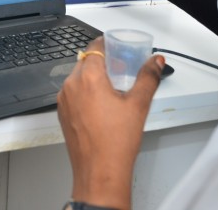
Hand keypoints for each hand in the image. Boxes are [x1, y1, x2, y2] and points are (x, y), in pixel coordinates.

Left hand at [57, 38, 164, 209]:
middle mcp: (71, 86)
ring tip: (112, 87)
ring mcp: (63, 100)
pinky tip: (100, 103)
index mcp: (88, 78)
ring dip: (92, 76)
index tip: (117, 47)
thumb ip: (148, 77)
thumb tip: (155, 62)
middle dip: (102, 61)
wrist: (99, 172)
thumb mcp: (138, 104)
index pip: (94, 47)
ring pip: (77, 77)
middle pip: (85, 61)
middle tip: (119, 67)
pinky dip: (84, 91)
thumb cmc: (116, 142)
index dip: (106, 44)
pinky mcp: (62, 113)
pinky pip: (72, 93)